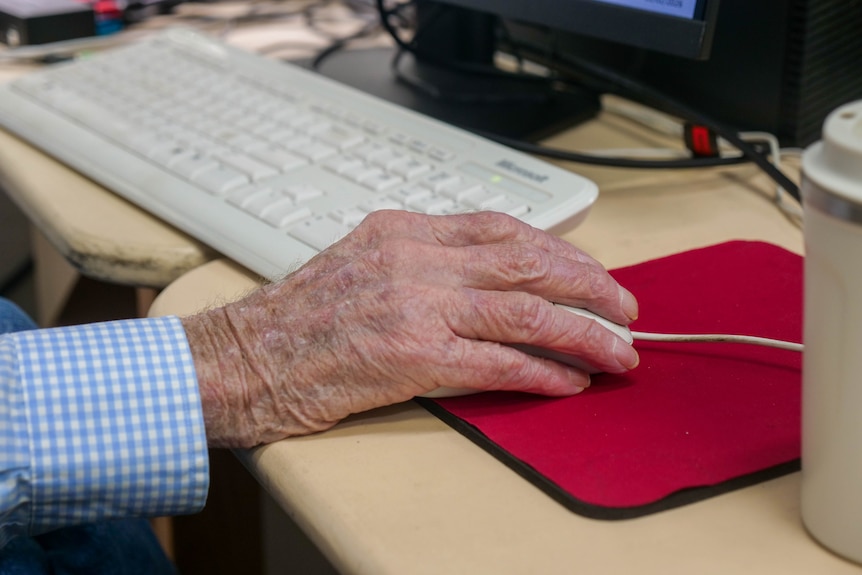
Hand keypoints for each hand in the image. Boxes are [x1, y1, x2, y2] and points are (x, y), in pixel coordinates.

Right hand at [182, 211, 638, 446]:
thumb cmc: (298, 321)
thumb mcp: (362, 265)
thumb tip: (490, 281)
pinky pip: (498, 362)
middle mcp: (414, 259)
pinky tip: (569, 382)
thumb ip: (423, 263)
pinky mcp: (411, 357)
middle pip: (527, 262)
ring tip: (617, 351)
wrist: (242, 360)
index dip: (560, 249)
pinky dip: (542, 372)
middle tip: (624, 308)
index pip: (503, 228)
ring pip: (525, 311)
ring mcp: (414, 305)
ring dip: (583, 333)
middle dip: (589, 285)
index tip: (588, 271)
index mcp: (403, 230)